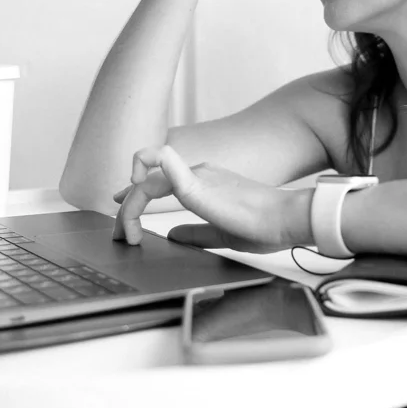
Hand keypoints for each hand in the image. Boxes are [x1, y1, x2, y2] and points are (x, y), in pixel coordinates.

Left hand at [111, 145, 312, 252]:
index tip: (122, 212)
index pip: (160, 181)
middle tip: (120, 235)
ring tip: (125, 233)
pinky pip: (161, 171)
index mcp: (205, 180)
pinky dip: (139, 190)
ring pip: (146, 183)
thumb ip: (196, 232)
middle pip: (147, 184)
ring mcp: (196, 176)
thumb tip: (174, 235)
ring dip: (129, 207)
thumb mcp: (221, 232)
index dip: (135, 196)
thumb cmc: (265, 225)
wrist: (286, 219)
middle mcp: (198, 172)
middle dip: (127, 209)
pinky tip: (128, 206)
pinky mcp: (196, 185)